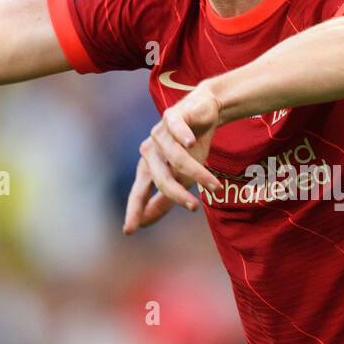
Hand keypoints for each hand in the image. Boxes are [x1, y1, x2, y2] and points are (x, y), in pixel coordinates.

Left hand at [124, 83, 224, 233]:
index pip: (139, 193)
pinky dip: (184, 136)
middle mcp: (149, 151)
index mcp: (148, 168)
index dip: (135, 210)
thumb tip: (148, 221)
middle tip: (193, 208)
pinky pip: (176, 128)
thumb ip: (165, 197)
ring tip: (214, 186)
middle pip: (161, 179)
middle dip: (176, 195)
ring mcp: (159, 133)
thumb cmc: (190, 148)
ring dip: (196, 173)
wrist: (203, 113)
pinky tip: (190, 142)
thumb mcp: (180, 175)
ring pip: (176, 158)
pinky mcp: (172, 116)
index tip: (129, 231)